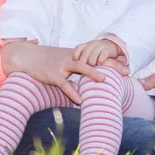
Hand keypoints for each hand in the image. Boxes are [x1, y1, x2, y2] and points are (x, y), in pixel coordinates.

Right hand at [0, 42, 127, 104]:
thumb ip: (77, 63)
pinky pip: (65, 84)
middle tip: (125, 72)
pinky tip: (80, 100)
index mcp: (76, 54)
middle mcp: (71, 58)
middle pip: (94, 60)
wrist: (27, 56)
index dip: (112, 60)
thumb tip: (90, 70)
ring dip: (93, 74)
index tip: (127, 65)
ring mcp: (62, 66)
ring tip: (106, 82)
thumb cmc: (46, 58)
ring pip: (81, 68)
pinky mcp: (52, 75)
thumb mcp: (63, 58)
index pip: (97, 56)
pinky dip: (73, 92)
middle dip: (110, 65)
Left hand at [72, 39, 120, 65]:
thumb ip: (83, 57)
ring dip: (92, 63)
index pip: (78, 48)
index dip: (76, 56)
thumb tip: (75, 68)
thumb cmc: (98, 52)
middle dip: (84, 62)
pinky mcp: (107, 49)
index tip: (77, 64)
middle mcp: (92, 44)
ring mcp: (100, 46)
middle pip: (85, 54)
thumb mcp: (89, 52)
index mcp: (86, 44)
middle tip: (86, 68)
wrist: (112, 45)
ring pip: (93, 55)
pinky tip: (100, 64)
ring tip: (93, 67)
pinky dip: (100, 61)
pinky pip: (102, 56)